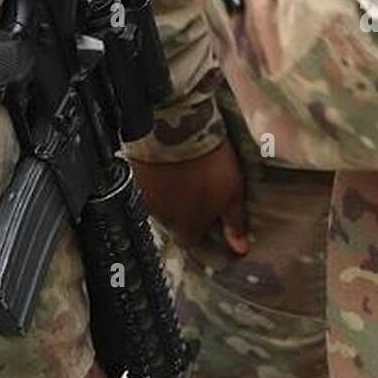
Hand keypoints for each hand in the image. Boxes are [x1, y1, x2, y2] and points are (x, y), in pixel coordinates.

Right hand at [131, 141, 249, 253]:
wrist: (175, 128)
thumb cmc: (206, 163)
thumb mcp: (232, 193)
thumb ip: (234, 223)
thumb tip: (240, 249)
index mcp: (186, 227)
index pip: (194, 243)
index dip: (205, 233)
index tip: (214, 220)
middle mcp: (163, 218)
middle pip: (177, 224)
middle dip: (189, 213)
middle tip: (203, 193)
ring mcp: (147, 196)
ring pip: (163, 204)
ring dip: (174, 195)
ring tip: (189, 175)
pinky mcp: (138, 175)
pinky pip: (151, 184)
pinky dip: (162, 179)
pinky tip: (173, 165)